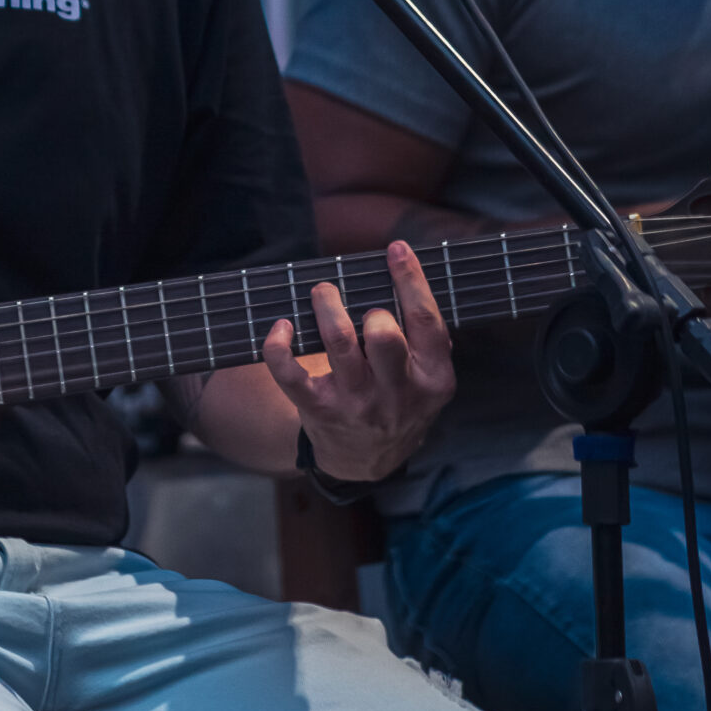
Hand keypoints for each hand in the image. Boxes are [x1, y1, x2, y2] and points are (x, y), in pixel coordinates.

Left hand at [260, 242, 454, 483]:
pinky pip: (289, 374)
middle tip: (356, 299)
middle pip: (384, 336)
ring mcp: (356, 404)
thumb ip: (424, 339)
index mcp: (432, 379)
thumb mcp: (427, 379)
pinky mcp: (319, 410)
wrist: (368, 460)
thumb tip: (405, 274)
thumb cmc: (398, 400)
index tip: (397, 249)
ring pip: (338, 344)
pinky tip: (281, 326)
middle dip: (370, 307)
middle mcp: (396, 393)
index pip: (426, 323)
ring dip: (327, 307)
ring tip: (322, 292)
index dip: (412, 281)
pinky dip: (278, 345)